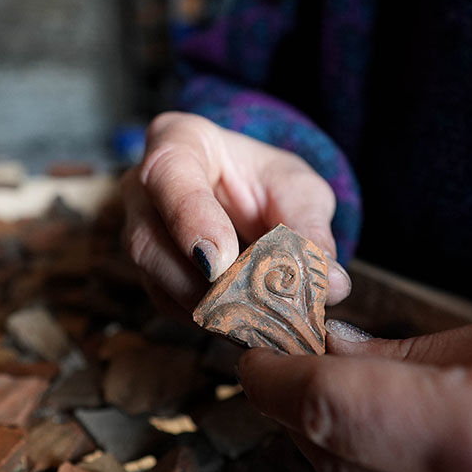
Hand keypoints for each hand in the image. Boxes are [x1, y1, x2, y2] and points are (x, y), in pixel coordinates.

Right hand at [120, 112, 350, 313]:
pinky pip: (171, 306)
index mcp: (178, 142)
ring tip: (263, 325)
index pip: (167, 174)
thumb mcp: (298, 190)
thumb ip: (310, 228)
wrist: (250, 199)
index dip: (191, 220)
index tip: (221, 262)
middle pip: (149, 241)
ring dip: (210, 310)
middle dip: (200, 283)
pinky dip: (212, 322)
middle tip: (251, 309)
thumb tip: (332, 285)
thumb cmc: (267, 182)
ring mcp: (140, 234)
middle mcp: (143, 189)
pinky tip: (250, 329)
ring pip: (156, 281)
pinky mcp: (152, 277)